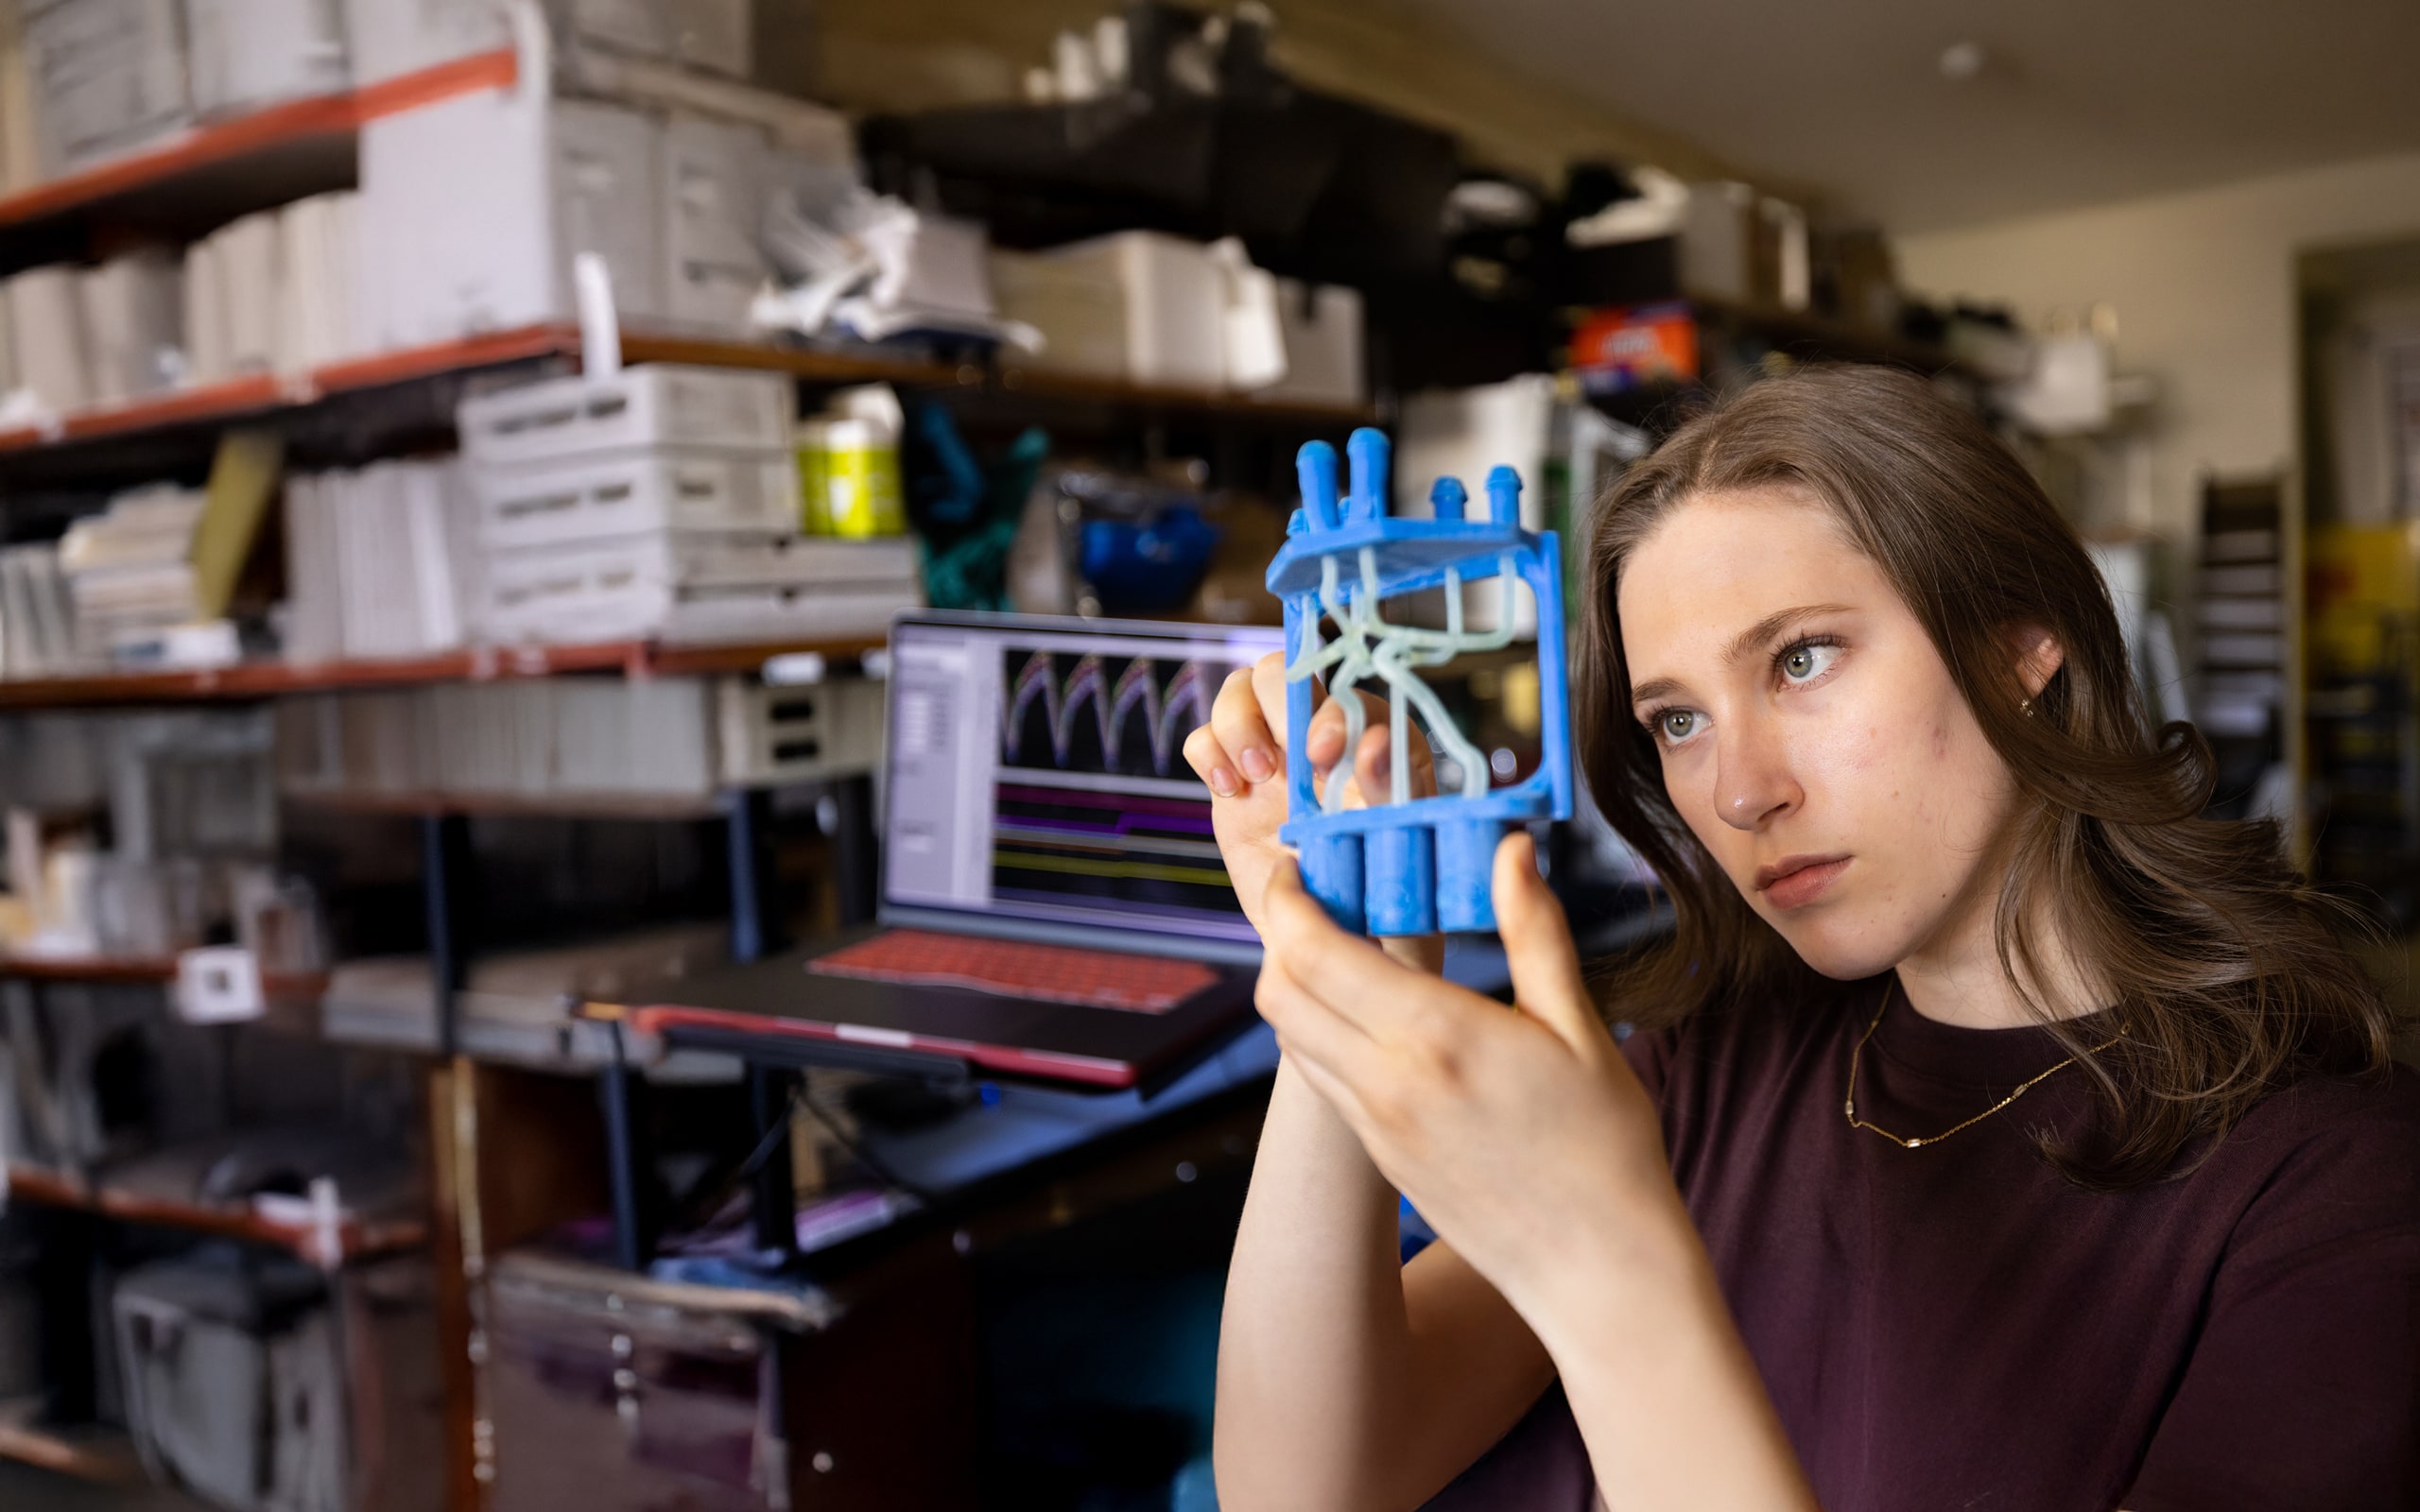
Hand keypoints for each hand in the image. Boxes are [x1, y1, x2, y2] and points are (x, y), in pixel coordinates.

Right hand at [1182, 651, 1433, 938]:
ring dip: (1237, 724)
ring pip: (1238, 690)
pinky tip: (1230, 791)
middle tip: (1276, 764)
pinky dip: (1207, 755)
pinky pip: (1202, 738)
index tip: (1322, 757)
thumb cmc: (1376, 892)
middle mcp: (1320, 733)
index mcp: (1373, 739)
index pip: (1346, 694)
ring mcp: (1273, 751)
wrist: (1324, 937)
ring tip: (1254, 777)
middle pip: (1281, 671)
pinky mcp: (1233, 777)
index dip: (1329, 714)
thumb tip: (1371, 744)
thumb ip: (1388, 791)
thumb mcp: (1390, 842)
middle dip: (1274, 705)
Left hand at [1252, 831, 1683, 1313]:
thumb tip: (1509, 847)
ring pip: (1290, 1037)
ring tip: (1343, 948)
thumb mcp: (1580, 1028)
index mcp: (1437, 1037)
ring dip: (1297, 983)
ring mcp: (1376, 1125)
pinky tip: (1369, 1013)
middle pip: (1279, 991)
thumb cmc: (1606, 1148)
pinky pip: (1322, 1078)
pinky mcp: (1380, 1155)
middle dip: (1281, 933)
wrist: (1598, 1271)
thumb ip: (1535, 930)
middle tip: (1317, 896)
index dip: (1289, 898)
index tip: (1300, 863)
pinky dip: (1321, 1032)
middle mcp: (1388, 1082)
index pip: (1315, 952)